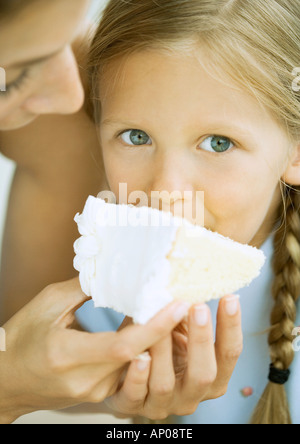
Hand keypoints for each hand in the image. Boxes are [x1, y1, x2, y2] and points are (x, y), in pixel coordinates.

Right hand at [0, 278, 190, 423]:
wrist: (6, 382)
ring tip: (170, 308)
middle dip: (163, 327)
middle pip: (138, 355)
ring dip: (156, 337)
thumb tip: (115, 270)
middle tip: (181, 298)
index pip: (123, 346)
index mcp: (66, 355)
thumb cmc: (20, 340)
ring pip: (138, 363)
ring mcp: (94, 392)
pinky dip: (143, 347)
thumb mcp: (47, 304)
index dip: (154, 326)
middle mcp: (85, 380)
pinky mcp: (100, 393)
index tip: (177, 304)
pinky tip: (150, 327)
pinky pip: (129, 369)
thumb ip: (84, 288)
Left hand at [105, 295, 242, 419]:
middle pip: (205, 375)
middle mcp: (191, 395)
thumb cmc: (157, 346)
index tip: (230, 298)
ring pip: (165, 384)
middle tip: (198, 307)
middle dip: (202, 340)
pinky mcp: (132, 407)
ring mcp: (162, 404)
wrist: (124, 372)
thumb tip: (194, 278)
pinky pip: (135, 396)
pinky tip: (138, 358)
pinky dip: (138, 377)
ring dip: (163, 352)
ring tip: (160, 324)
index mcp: (210, 376)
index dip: (231, 327)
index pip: (229, 354)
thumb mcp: (176, 328)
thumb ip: (185, 312)